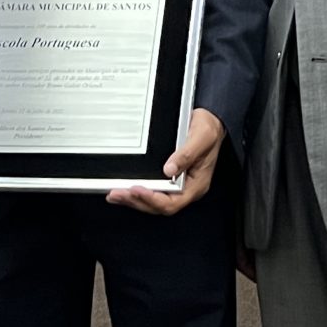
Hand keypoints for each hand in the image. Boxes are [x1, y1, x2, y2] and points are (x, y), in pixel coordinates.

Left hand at [108, 108, 225, 214]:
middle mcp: (187, 188)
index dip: (153, 199)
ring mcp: (178, 184)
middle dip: (137, 201)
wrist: (211, 120)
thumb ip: (185, 155)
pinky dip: (138, 191)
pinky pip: (154, 190)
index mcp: (197, 184)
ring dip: (134, 199)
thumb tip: (169, 169)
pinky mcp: (171, 178)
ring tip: (116, 194)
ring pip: (154, 201)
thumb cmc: (209, 130)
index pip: (172, 202)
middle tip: (117, 194)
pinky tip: (125, 188)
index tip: (137, 190)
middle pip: (159, 205)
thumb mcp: (201, 138)